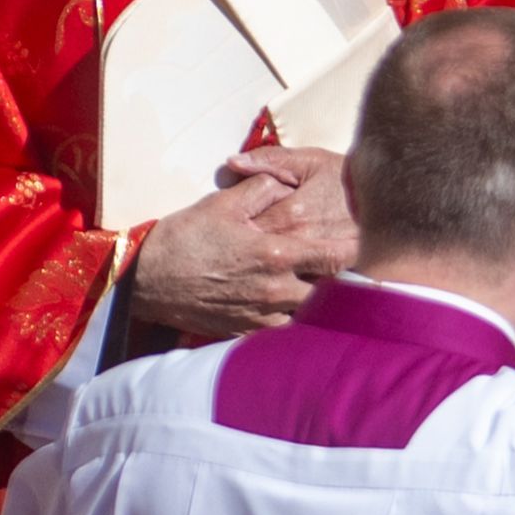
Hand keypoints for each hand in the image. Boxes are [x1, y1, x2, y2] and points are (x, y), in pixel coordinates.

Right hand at [121, 145, 352, 343]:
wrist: (146, 281)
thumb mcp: (223, 203)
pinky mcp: (247, 333)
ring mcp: (263, 315)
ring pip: (308, 312)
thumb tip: (288, 182)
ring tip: (319, 285)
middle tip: (349, 267)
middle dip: (340, 279)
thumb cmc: (184, 238)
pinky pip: (283, 328)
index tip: (368, 245)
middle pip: (329, 290)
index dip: (356, 251)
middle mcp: (276, 290)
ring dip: (316, 299)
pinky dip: (291, 316)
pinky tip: (286, 303)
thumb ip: (263, 188)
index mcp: (276, 254)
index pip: (335, 256)